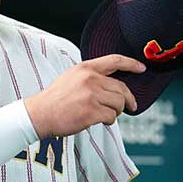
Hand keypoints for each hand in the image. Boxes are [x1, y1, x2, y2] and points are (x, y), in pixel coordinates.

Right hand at [25, 55, 145, 138]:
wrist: (41, 113)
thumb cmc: (55, 98)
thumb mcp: (72, 77)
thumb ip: (91, 76)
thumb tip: (112, 85)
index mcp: (86, 68)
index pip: (115, 61)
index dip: (131, 64)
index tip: (141, 68)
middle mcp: (91, 79)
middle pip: (122, 89)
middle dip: (127, 100)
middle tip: (129, 107)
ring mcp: (92, 95)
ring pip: (119, 104)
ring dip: (115, 112)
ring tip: (104, 114)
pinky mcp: (92, 112)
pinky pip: (111, 117)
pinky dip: (108, 121)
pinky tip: (98, 121)